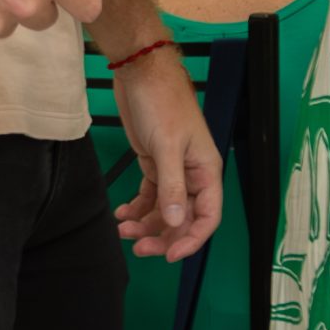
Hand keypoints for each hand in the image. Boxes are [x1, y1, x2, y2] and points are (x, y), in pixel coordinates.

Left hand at [111, 50, 225, 260]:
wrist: (140, 74)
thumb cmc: (162, 102)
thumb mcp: (168, 145)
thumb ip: (172, 186)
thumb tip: (176, 222)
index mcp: (206, 170)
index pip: (208, 216)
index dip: (191, 240)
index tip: (169, 255)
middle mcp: (192, 175)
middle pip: (184, 219)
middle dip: (163, 236)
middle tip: (139, 247)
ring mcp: (172, 170)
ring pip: (164, 211)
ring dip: (145, 224)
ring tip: (123, 229)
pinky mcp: (154, 164)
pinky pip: (149, 196)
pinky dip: (136, 208)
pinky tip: (121, 214)